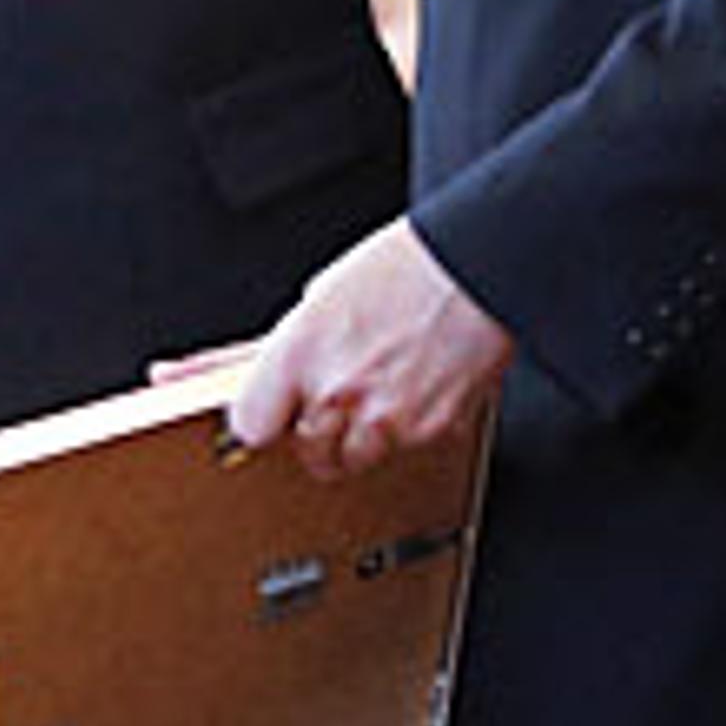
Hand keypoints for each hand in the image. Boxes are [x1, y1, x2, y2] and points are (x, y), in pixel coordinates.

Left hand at [227, 218, 513, 480]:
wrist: (473, 267)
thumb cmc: (403, 266)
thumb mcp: (325, 295)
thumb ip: (299, 345)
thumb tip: (284, 373)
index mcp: (298, 353)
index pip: (251, 424)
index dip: (266, 421)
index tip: (275, 417)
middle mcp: (336, 393)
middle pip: (309, 453)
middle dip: (320, 437)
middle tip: (337, 407)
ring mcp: (383, 418)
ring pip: (357, 458)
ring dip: (364, 438)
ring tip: (383, 394)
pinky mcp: (429, 431)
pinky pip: (407, 447)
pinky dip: (411, 427)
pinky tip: (419, 386)